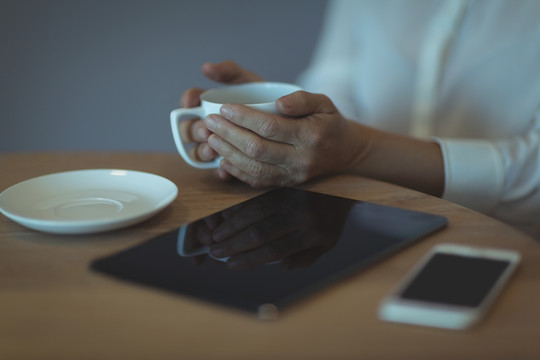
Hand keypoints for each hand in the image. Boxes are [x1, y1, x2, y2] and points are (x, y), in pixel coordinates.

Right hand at [178, 60, 262, 179]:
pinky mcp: (231, 164)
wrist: (290, 122)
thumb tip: (206, 68)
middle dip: (193, 130)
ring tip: (211, 149)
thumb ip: (231, 72)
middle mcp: (210, 126)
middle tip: (205, 130)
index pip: (189, 101)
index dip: (187, 101)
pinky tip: (223, 169)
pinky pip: (219, 171)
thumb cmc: (265, 99)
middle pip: (189, 129)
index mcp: (210, 104)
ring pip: (199, 152)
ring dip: (201, 151)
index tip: (192, 102)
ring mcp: (219, 146)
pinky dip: (220, 170)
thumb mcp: (250, 82)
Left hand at [203, 90, 364, 186]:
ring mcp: (292, 176)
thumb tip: (278, 103)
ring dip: (228, 153)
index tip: (224, 108)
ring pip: (253, 168)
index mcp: (310, 136)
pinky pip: (257, 181)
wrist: (344, 152)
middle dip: (229, 134)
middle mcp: (301, 159)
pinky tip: (222, 159)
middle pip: (257, 149)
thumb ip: (302, 99)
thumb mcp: (323, 102)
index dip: (243, 118)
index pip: (269, 127)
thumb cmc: (328, 122)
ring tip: (210, 138)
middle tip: (210, 122)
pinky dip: (236, 171)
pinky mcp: (285, 184)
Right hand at [206, 189, 350, 269]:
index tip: (231, 265)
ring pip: (255, 211)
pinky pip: (257, 192)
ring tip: (215, 235)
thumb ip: (306, 258)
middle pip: (260, 232)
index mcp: (312, 234)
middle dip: (234, 244)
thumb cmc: (332, 215)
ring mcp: (292, 194)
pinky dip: (239, 203)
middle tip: (215, 251)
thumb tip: (282, 267)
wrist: (347, 178)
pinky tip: (225, 212)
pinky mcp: (285, 179)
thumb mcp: (328, 241)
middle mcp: (301, 215)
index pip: (275, 251)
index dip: (250, 260)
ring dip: (232, 224)